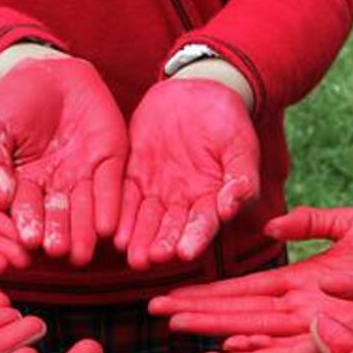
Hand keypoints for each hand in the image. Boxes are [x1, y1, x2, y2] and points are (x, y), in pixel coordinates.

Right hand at [0, 55, 127, 265]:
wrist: (48, 72)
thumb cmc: (13, 104)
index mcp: (25, 186)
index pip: (27, 209)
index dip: (28, 224)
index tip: (29, 242)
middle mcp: (57, 188)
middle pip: (59, 216)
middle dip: (59, 234)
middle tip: (60, 253)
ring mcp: (84, 176)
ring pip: (86, 209)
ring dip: (85, 231)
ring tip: (83, 252)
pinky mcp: (110, 161)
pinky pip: (111, 186)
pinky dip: (110, 206)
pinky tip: (108, 227)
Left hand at [115, 78, 257, 269]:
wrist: (196, 93)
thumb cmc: (227, 122)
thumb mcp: (240, 146)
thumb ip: (240, 178)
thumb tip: (232, 208)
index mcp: (212, 200)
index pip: (203, 224)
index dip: (194, 238)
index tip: (185, 253)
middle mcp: (182, 203)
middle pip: (170, 228)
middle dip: (160, 244)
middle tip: (150, 259)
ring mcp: (156, 190)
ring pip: (145, 218)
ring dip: (137, 236)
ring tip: (128, 251)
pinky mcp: (133, 175)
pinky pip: (123, 195)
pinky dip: (118, 211)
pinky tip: (111, 228)